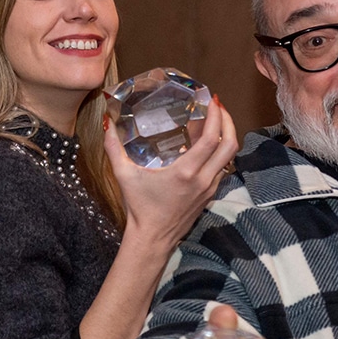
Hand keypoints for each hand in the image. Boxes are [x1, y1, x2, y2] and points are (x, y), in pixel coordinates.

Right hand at [103, 95, 238, 250]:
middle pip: (230, 145)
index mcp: (186, 172)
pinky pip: (223, 168)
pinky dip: (221, 152)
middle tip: (218, 105)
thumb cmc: (139, 208)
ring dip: (227, 136)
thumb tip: (107, 124)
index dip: (216, 117)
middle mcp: (203, 179)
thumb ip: (114, 148)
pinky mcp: (210, 194)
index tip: (212, 100)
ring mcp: (209, 188)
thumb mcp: (123, 176)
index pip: (211, 139)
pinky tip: (209, 144)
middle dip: (228, 121)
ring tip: (216, 120)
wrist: (153, 239)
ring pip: (230, 158)